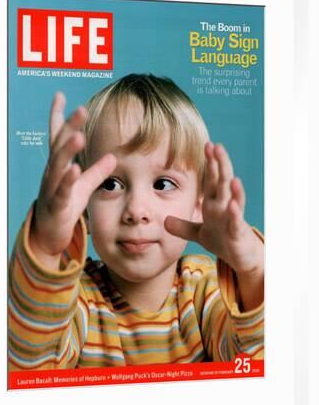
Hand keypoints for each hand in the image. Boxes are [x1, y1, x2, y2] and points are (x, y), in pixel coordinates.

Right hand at [30, 92, 116, 267]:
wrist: (49, 234)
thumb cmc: (65, 206)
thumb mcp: (83, 186)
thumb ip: (97, 171)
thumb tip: (114, 156)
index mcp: (59, 166)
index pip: (58, 137)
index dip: (59, 117)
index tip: (60, 95)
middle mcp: (53, 172)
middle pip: (60, 145)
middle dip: (70, 126)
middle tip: (81, 109)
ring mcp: (52, 187)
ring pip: (58, 165)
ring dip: (68, 150)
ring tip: (79, 136)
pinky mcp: (56, 204)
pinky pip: (61, 191)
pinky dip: (67, 180)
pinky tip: (75, 169)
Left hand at [164, 142, 263, 309]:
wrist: (240, 258)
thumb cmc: (223, 240)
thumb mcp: (199, 233)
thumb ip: (183, 226)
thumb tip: (164, 221)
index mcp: (214, 204)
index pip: (211, 180)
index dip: (209, 163)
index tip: (206, 145)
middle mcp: (224, 207)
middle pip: (222, 182)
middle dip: (220, 165)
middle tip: (216, 146)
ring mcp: (232, 218)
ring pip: (233, 199)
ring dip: (231, 186)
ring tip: (230, 174)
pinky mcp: (237, 233)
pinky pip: (235, 221)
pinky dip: (234, 213)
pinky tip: (232, 203)